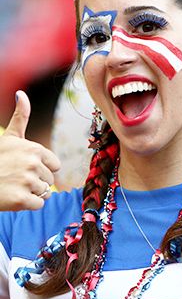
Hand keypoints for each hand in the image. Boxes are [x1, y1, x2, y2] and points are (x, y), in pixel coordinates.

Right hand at [0, 91, 60, 210]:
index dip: (42, 168)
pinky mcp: (21, 200)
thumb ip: (21, 117)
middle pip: (50, 180)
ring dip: (31, 193)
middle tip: (16, 178)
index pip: (55, 165)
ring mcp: (27, 181)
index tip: (25, 167)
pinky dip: (27, 204)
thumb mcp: (9, 137)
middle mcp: (32, 163)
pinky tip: (13, 197)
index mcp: (34, 148)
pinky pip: (38, 204)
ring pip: (45, 192)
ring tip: (14, 186)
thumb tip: (21, 93)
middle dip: (36, 181)